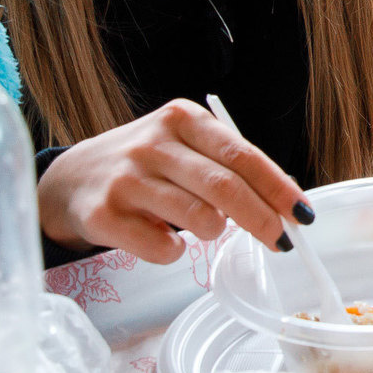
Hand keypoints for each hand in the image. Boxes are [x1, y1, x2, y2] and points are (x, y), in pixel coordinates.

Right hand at [36, 99, 308, 262]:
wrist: (70, 179)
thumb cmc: (144, 165)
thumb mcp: (182, 145)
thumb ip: (225, 165)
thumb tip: (284, 202)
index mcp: (182, 119)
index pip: (242, 154)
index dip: (277, 187)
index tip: (302, 214)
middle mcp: (153, 144)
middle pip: (224, 187)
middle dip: (261, 219)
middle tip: (280, 241)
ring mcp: (125, 179)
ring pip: (197, 218)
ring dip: (215, 232)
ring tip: (209, 229)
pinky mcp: (103, 216)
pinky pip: (161, 247)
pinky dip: (175, 253)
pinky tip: (165, 240)